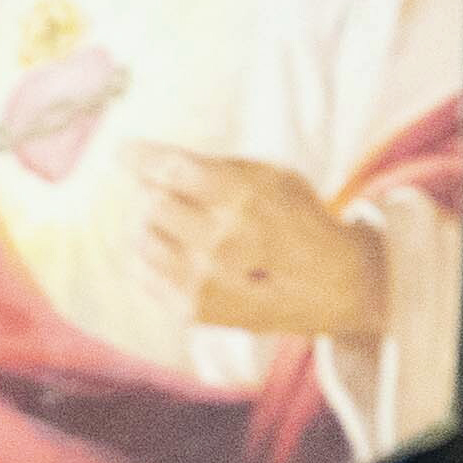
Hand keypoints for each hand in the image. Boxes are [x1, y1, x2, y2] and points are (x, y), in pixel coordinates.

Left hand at [127, 143, 392, 341]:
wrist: (337, 286)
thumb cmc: (298, 221)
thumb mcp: (272, 175)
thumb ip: (212, 165)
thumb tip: (142, 160)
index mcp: (242, 199)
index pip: (169, 171)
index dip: (139, 158)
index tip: (125, 153)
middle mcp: (221, 241)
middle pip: (150, 203)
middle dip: (156, 193)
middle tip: (174, 195)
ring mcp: (206, 280)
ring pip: (141, 237)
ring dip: (152, 225)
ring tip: (179, 225)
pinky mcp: (195, 310)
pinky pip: (142, 272)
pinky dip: (150, 256)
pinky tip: (176, 250)